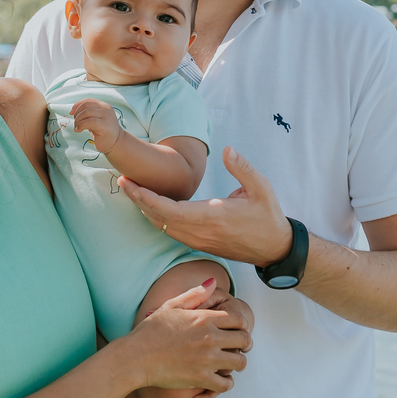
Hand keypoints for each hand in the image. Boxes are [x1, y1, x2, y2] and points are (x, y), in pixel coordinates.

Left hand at [70, 98, 122, 153]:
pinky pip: (88, 121)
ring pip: (86, 113)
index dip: (77, 105)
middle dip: (77, 114)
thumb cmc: (103, 132)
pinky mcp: (104, 124)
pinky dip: (80, 125)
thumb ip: (89, 113)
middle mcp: (106, 109)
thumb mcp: (96, 119)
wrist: (116, 143)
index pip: (88, 100)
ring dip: (78, 121)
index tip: (71, 112)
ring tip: (77, 128)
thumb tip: (74, 110)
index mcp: (104, 106)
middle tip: (76, 124)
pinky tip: (79, 130)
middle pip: (85, 106)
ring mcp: (106, 116)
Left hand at [119, 146, 292, 267]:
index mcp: (212, 216)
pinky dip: (156, 217)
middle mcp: (200, 231)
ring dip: (144, 209)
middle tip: (122, 180)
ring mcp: (198, 240)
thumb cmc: (267, 216)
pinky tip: (150, 204)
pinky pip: (170, 231)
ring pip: (161, 227)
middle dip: (137, 200)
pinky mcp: (199, 244)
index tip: (129, 182)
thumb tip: (227, 149)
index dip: (145, 196)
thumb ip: (242, 167)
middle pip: (157, 218)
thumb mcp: (261, 187)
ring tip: (131, 189)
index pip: (168, 209)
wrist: (274, 248)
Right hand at [128, 278, 251, 397]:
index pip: (238, 319)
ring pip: (240, 362)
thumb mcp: (171, 306)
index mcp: (204, 319)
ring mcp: (206, 359)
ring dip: (239, 363)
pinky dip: (227, 383)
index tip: (239, 330)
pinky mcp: (200, 378)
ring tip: (232, 364)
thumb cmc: (151, 330)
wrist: (136, 357)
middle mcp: (209, 338)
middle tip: (241, 347)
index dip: (242, 324)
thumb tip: (214, 281)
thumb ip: (195, 294)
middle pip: (244, 339)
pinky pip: (226, 384)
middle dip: (245, 343)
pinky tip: (222, 380)